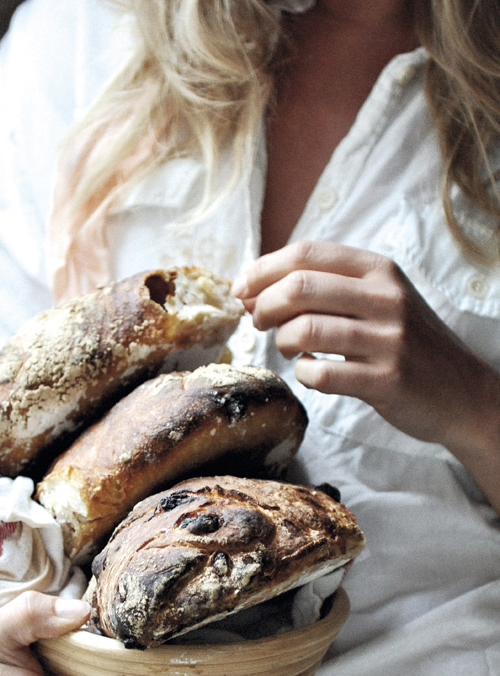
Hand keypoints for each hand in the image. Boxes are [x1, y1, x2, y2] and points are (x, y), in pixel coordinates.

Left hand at [232, 240, 499, 457]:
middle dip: (264, 306)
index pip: (306, 254)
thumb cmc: (407, 345)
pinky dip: (303, 374)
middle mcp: (386, 298)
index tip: (242, 290)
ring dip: (281, 342)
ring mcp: (388, 340)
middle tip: (258, 323)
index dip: (263, 270)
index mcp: (380, 270)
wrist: (463, 393)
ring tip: (288, 349)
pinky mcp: (385, 380)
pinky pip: (320, 373)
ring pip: (305, 331)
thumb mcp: (381, 300)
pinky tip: (311, 372)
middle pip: (299, 288)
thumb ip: (328, 289)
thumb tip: (255, 288)